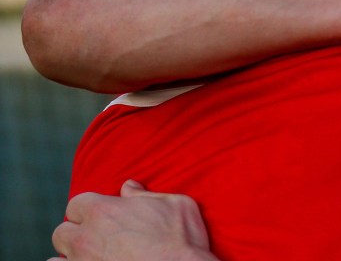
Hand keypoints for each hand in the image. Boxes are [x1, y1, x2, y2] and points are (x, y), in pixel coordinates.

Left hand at [50, 180, 216, 260]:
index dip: (88, 209)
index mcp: (104, 210)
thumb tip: (128, 187)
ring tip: (90, 258)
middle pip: (62, 232)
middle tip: (96, 239)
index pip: (76, 204)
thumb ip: (145, 194)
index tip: (101, 217)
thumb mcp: (175, 204)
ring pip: (56, 258)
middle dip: (76, 233)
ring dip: (70, 256)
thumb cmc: (183, 240)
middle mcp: (86, 237)